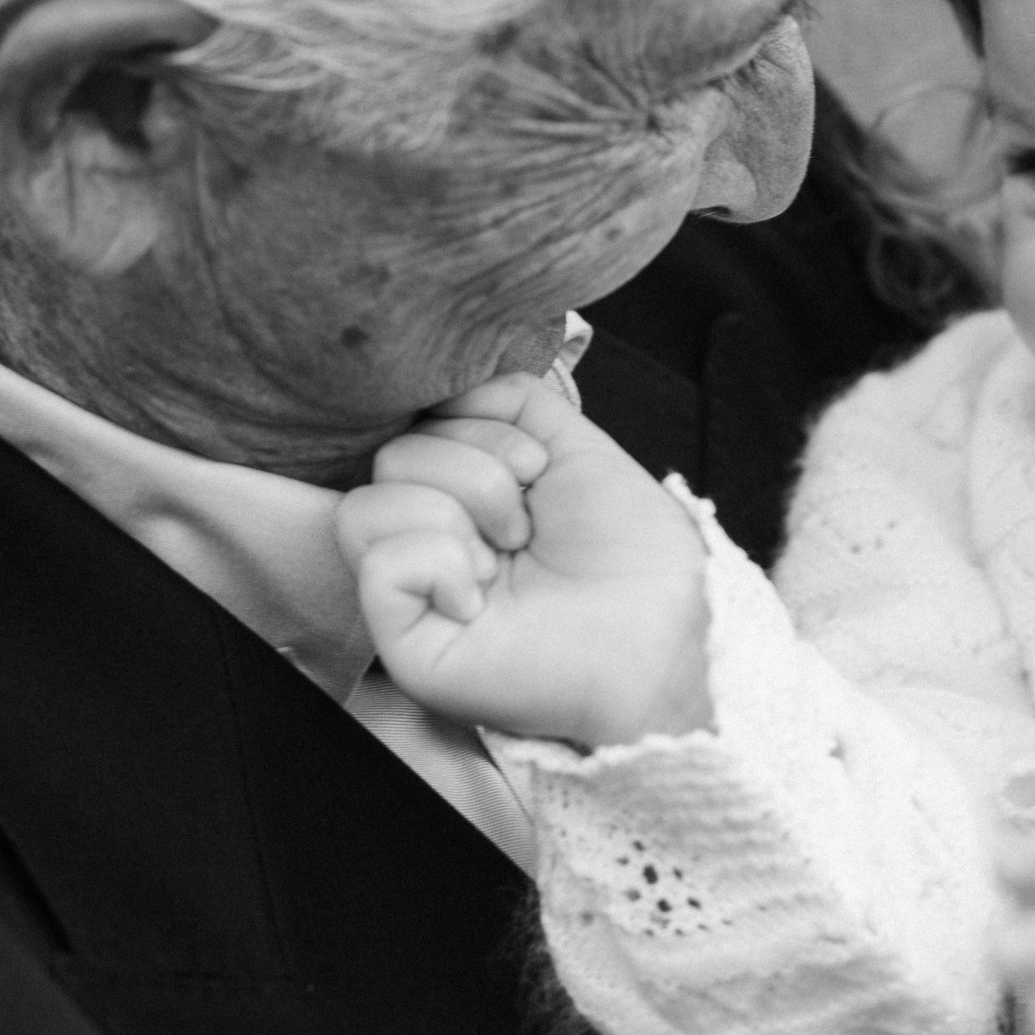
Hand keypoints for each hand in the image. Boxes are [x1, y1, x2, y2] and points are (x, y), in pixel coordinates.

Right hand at [334, 373, 713, 747]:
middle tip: (527, 527)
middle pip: (392, 456)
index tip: (537, 467)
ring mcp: (414, 592)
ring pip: (369, 504)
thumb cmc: (633, 551)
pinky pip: (378, 562)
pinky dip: (439, 562)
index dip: (477, 426)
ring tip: (508, 558)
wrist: (666, 623)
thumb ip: (512, 402)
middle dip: (479, 474)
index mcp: (465, 496)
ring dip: (461, 515)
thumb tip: (449, 391)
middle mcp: (431, 540)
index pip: (417, 424)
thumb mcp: (573, 447)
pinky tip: (480, 599)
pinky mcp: (405, 642)